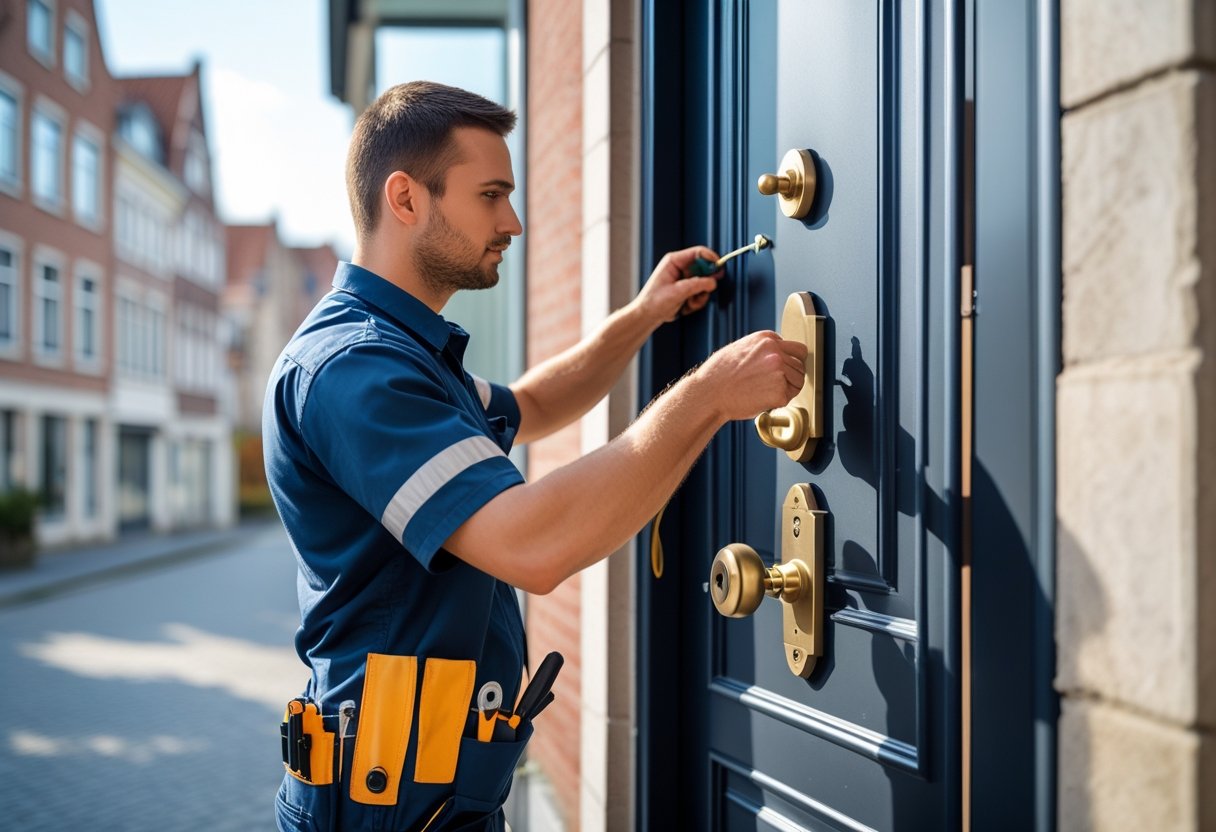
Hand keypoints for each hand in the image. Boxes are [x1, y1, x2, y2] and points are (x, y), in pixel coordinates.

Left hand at [633, 246, 722, 325]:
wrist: (648, 316)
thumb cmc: (655, 302)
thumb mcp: (678, 292)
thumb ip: (697, 285)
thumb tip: (713, 282)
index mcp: (674, 261)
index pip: (698, 253)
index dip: (711, 258)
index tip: (719, 267)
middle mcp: (680, 268)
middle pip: (704, 269)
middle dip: (706, 283)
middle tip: (706, 290)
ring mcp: (684, 279)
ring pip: (704, 283)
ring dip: (700, 295)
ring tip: (690, 303)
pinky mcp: (687, 290)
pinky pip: (701, 293)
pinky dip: (697, 301)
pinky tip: (687, 306)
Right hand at [693, 331, 807, 421]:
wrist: (709, 393)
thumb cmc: (718, 374)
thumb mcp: (740, 348)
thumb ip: (762, 349)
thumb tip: (777, 355)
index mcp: (767, 339)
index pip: (795, 349)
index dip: (789, 361)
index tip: (780, 370)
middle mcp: (776, 352)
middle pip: (800, 365)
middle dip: (791, 375)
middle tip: (773, 384)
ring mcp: (779, 372)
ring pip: (799, 381)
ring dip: (787, 388)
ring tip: (765, 391)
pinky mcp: (779, 392)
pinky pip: (789, 397)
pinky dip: (778, 401)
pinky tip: (761, 398)